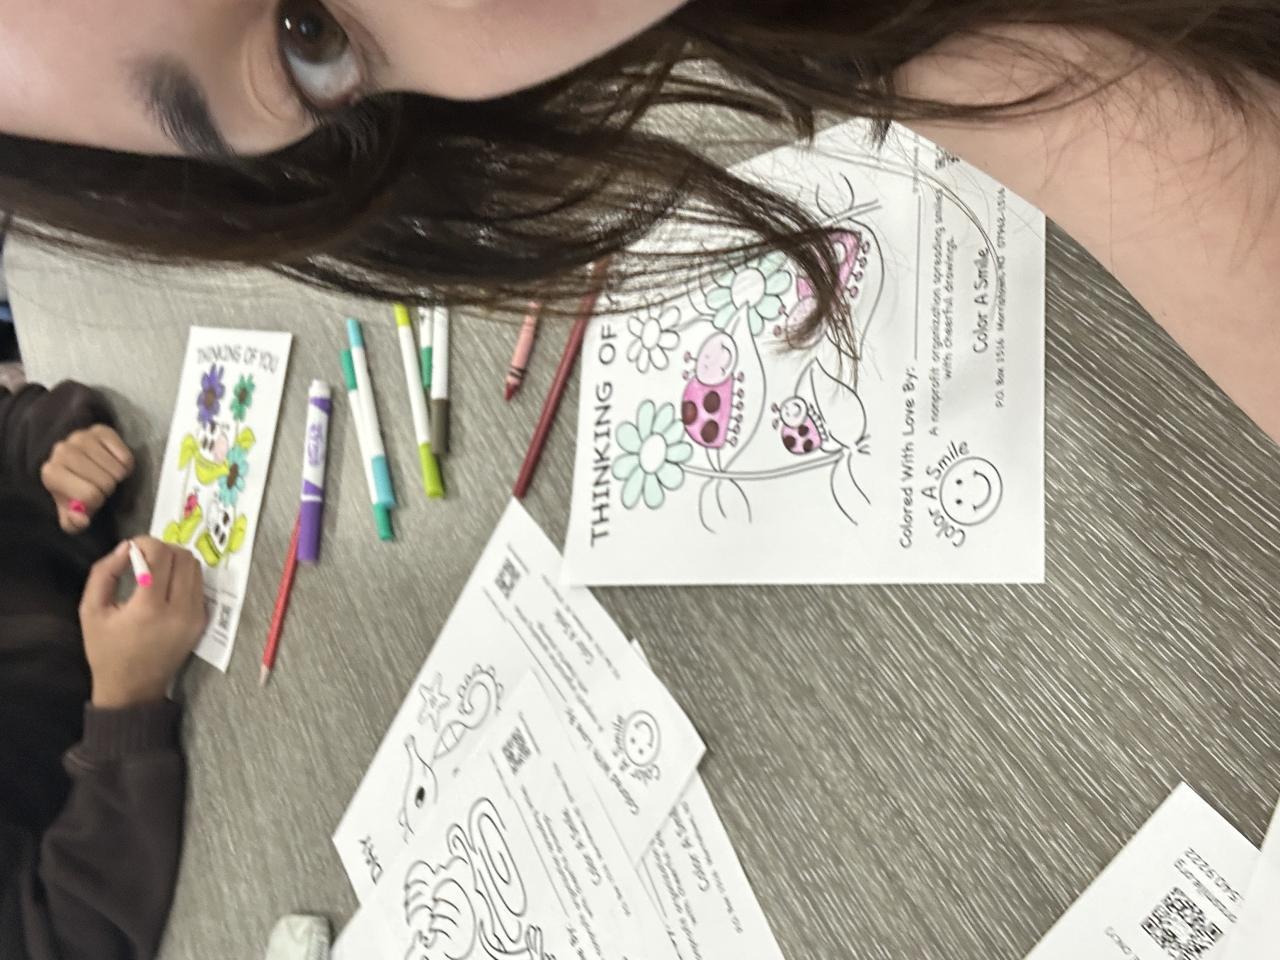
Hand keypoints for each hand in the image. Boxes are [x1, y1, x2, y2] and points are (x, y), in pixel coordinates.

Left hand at [41, 424, 134, 533]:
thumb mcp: (69, 513)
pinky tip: (113, 462)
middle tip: (100, 485)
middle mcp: (63, 451)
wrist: (73, 460)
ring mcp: (82, 438)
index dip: (96, 501)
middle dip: (107, 489)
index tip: (91, 497)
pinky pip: (125, 456)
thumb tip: (81, 518)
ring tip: (106, 474)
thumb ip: (73, 523)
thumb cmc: (73, 489)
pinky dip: (125, 464)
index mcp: (51, 474)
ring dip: (117, 477)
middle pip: (106, 482)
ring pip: (117, 470)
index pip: (89, 496)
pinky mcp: (101, 430)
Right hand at [80, 537, 206, 708]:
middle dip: (163, 548)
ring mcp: (196, 617)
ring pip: (196, 569)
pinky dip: (184, 577)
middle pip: (184, 557)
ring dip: (176, 560)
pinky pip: (199, 586)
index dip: (146, 542)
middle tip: (144, 556)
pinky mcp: (203, 622)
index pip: (161, 555)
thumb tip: (127, 547)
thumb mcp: (91, 611)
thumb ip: (104, 573)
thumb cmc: (107, 650)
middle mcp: (180, 610)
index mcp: (150, 608)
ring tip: (155, 568)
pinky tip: (166, 585)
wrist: (133, 688)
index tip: (132, 547)